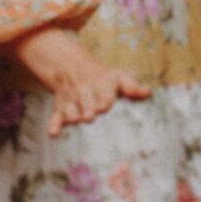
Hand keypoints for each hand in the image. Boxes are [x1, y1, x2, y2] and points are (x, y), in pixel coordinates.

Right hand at [0, 26, 148, 135]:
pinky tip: (53, 134)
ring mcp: (71, 101)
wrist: (72, 67)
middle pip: (86, 103)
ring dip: (71, 115)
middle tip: (90, 116)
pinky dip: (53, 125)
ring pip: (69, 109)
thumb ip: (132, 86)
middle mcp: (85, 93)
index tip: (104, 106)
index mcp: (101, 86)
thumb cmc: (103, 77)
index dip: (103, 100)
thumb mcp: (118, 77)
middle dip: (87, 109)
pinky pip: (54, 116)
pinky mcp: (60, 107)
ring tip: (74, 120)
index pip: (103, 94)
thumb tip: (147, 93)